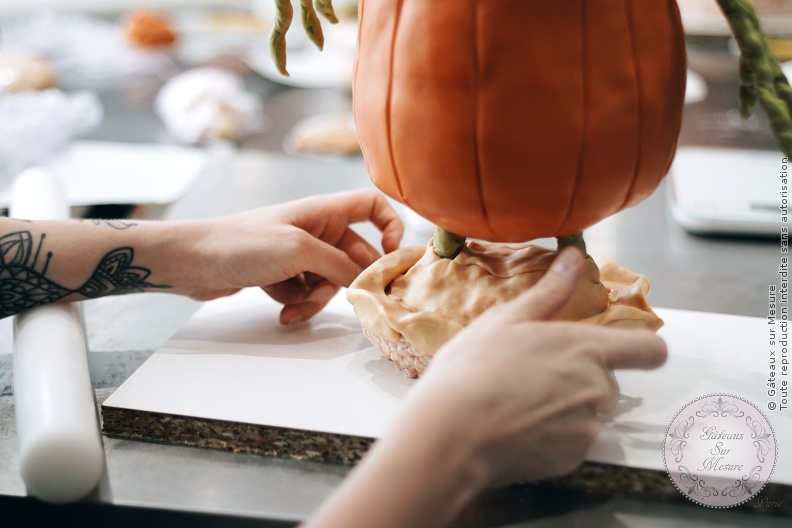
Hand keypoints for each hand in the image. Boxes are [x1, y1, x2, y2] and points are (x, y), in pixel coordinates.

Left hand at [188, 189, 403, 322]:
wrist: (193, 261)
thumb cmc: (241, 243)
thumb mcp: (298, 251)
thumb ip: (338, 265)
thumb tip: (363, 280)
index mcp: (323, 212)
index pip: (371, 206)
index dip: (390, 226)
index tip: (392, 256)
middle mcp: (315, 230)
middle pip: (354, 256)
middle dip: (349, 281)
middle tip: (351, 303)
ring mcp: (298, 254)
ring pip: (330, 281)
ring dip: (317, 299)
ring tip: (295, 309)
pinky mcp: (282, 274)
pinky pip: (306, 293)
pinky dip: (297, 304)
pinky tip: (280, 311)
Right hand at [405, 247, 667, 485]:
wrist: (452, 434)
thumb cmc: (473, 370)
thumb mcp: (506, 319)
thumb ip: (550, 291)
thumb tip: (573, 257)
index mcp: (586, 348)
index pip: (650, 350)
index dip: (643, 350)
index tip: (624, 350)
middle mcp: (598, 389)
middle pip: (608, 382)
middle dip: (580, 379)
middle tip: (532, 376)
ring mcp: (587, 428)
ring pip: (589, 414)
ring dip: (565, 409)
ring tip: (518, 404)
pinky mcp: (572, 459)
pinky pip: (572, 443)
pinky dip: (552, 437)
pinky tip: (516, 428)